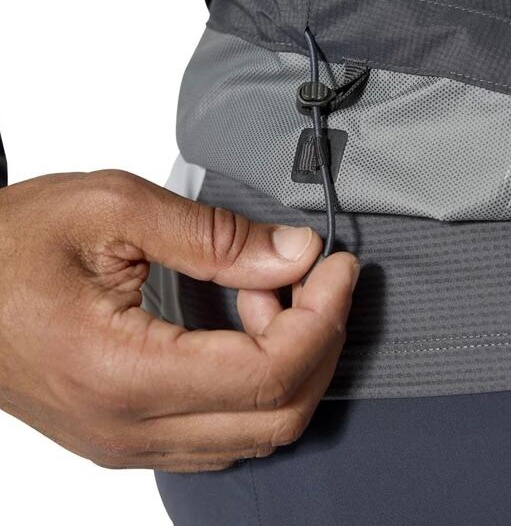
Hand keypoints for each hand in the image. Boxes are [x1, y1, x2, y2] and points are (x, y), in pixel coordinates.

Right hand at [0, 170, 358, 471]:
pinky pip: (220, 432)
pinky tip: (242, 323)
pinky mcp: (124, 435)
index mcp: (122, 372)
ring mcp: (125, 442)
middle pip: (276, 417)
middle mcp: (127, 428)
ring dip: (289, 361)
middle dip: (320, 341)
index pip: (267, 374)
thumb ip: (214, 235)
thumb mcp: (112, 208)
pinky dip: (256, 381)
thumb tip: (293, 253)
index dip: (323, 317)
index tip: (337, 267)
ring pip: (254, 433)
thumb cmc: (9, 243)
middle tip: (321, 277)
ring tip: (270, 290)